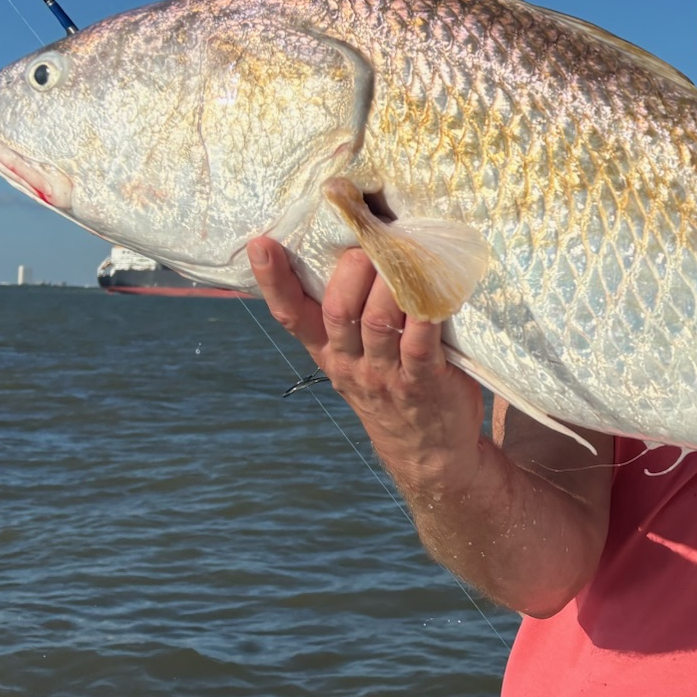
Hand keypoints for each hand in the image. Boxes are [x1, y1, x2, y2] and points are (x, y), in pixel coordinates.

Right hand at [248, 238, 485, 498]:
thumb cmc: (393, 389)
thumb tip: (350, 250)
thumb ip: (346, 318)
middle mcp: (350, 362)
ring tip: (406, 257)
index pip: (292, 315)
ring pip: (378, 322)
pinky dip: (426, 314)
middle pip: (338, 311)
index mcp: (328, 352)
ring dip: (390, 285)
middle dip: (351, 272)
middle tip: (370, 244)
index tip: (261, 243)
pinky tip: (435, 290)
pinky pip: (420, 342)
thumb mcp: (354, 360)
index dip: (274, 281)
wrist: (428, 454)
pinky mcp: (424, 380)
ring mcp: (385, 374)